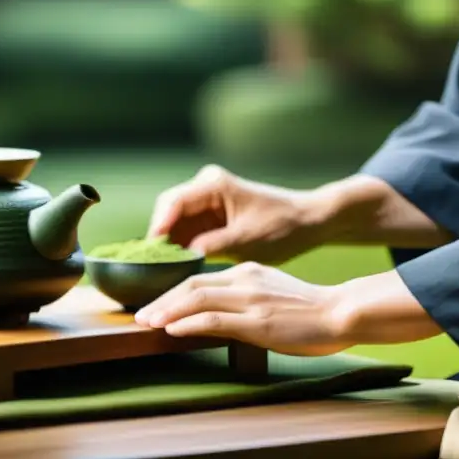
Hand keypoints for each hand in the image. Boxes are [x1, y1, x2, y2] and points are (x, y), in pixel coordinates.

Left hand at [133, 261, 350, 355]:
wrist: (341, 311)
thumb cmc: (311, 308)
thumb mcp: (271, 291)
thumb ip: (245, 295)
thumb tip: (218, 310)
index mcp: (247, 271)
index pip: (199, 279)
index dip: (173, 292)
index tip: (155, 306)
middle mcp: (244, 279)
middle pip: (190, 285)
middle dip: (161, 301)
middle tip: (140, 316)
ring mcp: (250, 299)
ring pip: (196, 298)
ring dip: (166, 312)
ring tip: (147, 323)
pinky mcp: (257, 320)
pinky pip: (214, 318)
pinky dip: (188, 322)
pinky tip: (173, 329)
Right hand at [148, 164, 338, 264]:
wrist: (308, 222)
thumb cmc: (281, 228)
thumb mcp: (245, 241)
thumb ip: (209, 246)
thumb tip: (177, 259)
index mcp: (213, 184)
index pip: (173, 203)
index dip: (157, 228)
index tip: (149, 255)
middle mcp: (205, 187)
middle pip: (168, 211)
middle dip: (159, 239)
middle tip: (149, 269)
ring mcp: (207, 201)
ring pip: (175, 223)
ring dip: (168, 246)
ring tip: (158, 273)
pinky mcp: (211, 216)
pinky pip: (187, 230)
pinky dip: (181, 248)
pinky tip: (175, 269)